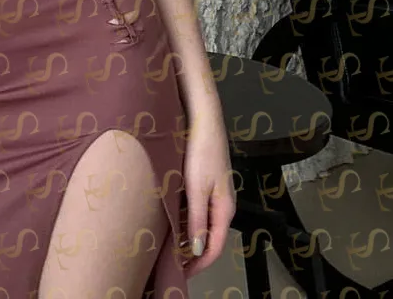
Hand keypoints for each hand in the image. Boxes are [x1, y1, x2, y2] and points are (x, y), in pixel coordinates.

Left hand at [180, 101, 236, 278]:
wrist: (204, 119)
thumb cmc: (201, 152)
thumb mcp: (197, 188)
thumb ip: (197, 220)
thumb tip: (199, 251)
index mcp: (225, 209)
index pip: (216, 248)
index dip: (200, 264)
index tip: (181, 274)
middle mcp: (223, 205)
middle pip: (211, 238)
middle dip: (194, 254)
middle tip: (172, 263)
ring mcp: (216, 193)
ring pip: (203, 224)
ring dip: (189, 237)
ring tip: (168, 247)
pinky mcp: (207, 183)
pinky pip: (198, 210)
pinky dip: (187, 220)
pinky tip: (172, 221)